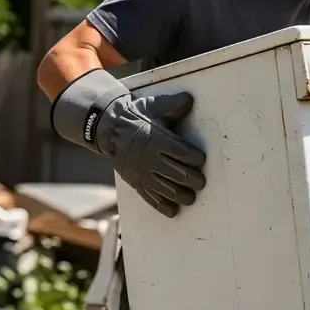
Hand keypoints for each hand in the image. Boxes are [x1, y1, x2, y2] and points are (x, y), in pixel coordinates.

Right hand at [101, 92, 206, 217]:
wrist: (108, 129)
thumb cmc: (135, 117)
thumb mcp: (152, 106)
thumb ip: (172, 104)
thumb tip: (189, 99)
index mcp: (158, 139)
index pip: (184, 153)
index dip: (196, 158)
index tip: (200, 159)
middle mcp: (152, 159)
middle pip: (180, 174)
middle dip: (194, 180)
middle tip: (200, 181)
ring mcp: (144, 173)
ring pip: (168, 190)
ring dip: (183, 196)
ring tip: (191, 196)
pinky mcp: (137, 183)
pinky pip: (151, 198)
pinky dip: (164, 207)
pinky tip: (174, 210)